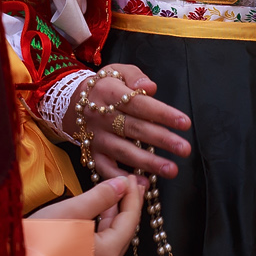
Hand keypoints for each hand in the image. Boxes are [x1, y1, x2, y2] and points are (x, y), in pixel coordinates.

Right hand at [30, 173, 143, 255]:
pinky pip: (99, 246)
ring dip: (114, 215)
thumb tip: (122, 184)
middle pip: (123, 231)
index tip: (133, 178)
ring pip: (111, 238)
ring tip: (116, 193)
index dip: (132, 196)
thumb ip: (101, 196)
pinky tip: (99, 212)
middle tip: (130, 183)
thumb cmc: (39, 239)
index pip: (129, 221)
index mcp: (107, 255)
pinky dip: (102, 227)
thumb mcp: (72, 210)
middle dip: (126, 205)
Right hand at [65, 63, 191, 179]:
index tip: (185, 122)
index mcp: (108, 92)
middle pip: (134, 129)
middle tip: (185, 148)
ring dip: (148, 162)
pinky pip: (106, 169)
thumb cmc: (105, 87)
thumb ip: (135, 76)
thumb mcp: (117, 71)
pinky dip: (123, 178)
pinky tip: (143, 184)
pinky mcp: (92, 154)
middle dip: (161, 139)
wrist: (70, 104)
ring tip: (172, 169)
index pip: (138, 103)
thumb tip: (150, 87)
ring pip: (123, 151)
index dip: (162, 113)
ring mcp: (96, 138)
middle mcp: (101, 116)